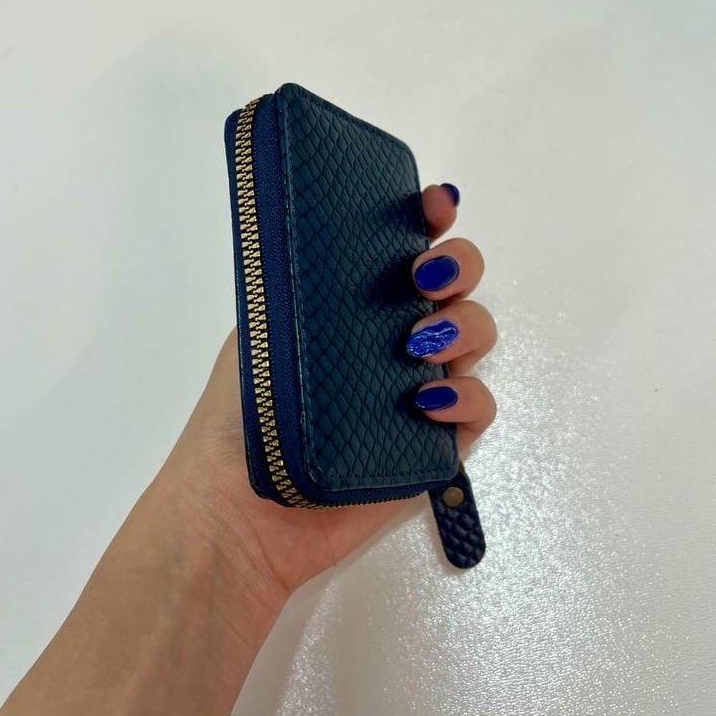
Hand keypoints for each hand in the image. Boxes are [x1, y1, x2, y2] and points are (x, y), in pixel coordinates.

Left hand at [163, 184, 496, 603]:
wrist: (238, 510)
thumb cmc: (238, 418)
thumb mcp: (260, 331)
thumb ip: (302, 283)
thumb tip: (333, 228)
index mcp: (353, 305)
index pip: (404, 247)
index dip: (431, 218)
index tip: (436, 205)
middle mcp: (393, 339)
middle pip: (455, 285)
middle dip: (458, 265)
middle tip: (423, 277)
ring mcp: (418, 389)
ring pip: (474, 338)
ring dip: (463, 327)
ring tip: (419, 345)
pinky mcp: (433, 445)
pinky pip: (478, 410)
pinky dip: (467, 399)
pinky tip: (428, 403)